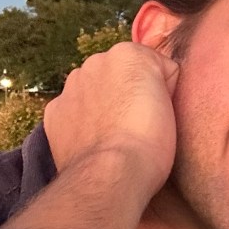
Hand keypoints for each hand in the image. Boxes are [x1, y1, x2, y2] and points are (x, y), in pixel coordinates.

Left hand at [44, 42, 178, 203]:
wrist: (111, 175)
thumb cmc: (149, 142)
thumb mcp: (174, 100)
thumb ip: (163, 80)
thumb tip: (155, 87)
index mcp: (128, 54)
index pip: (157, 67)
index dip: (163, 91)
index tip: (161, 113)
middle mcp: (94, 62)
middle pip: (123, 75)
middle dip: (129, 93)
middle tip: (139, 124)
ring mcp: (71, 87)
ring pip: (96, 91)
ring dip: (105, 106)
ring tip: (117, 136)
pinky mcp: (54, 112)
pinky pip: (74, 111)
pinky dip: (83, 122)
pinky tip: (95, 141)